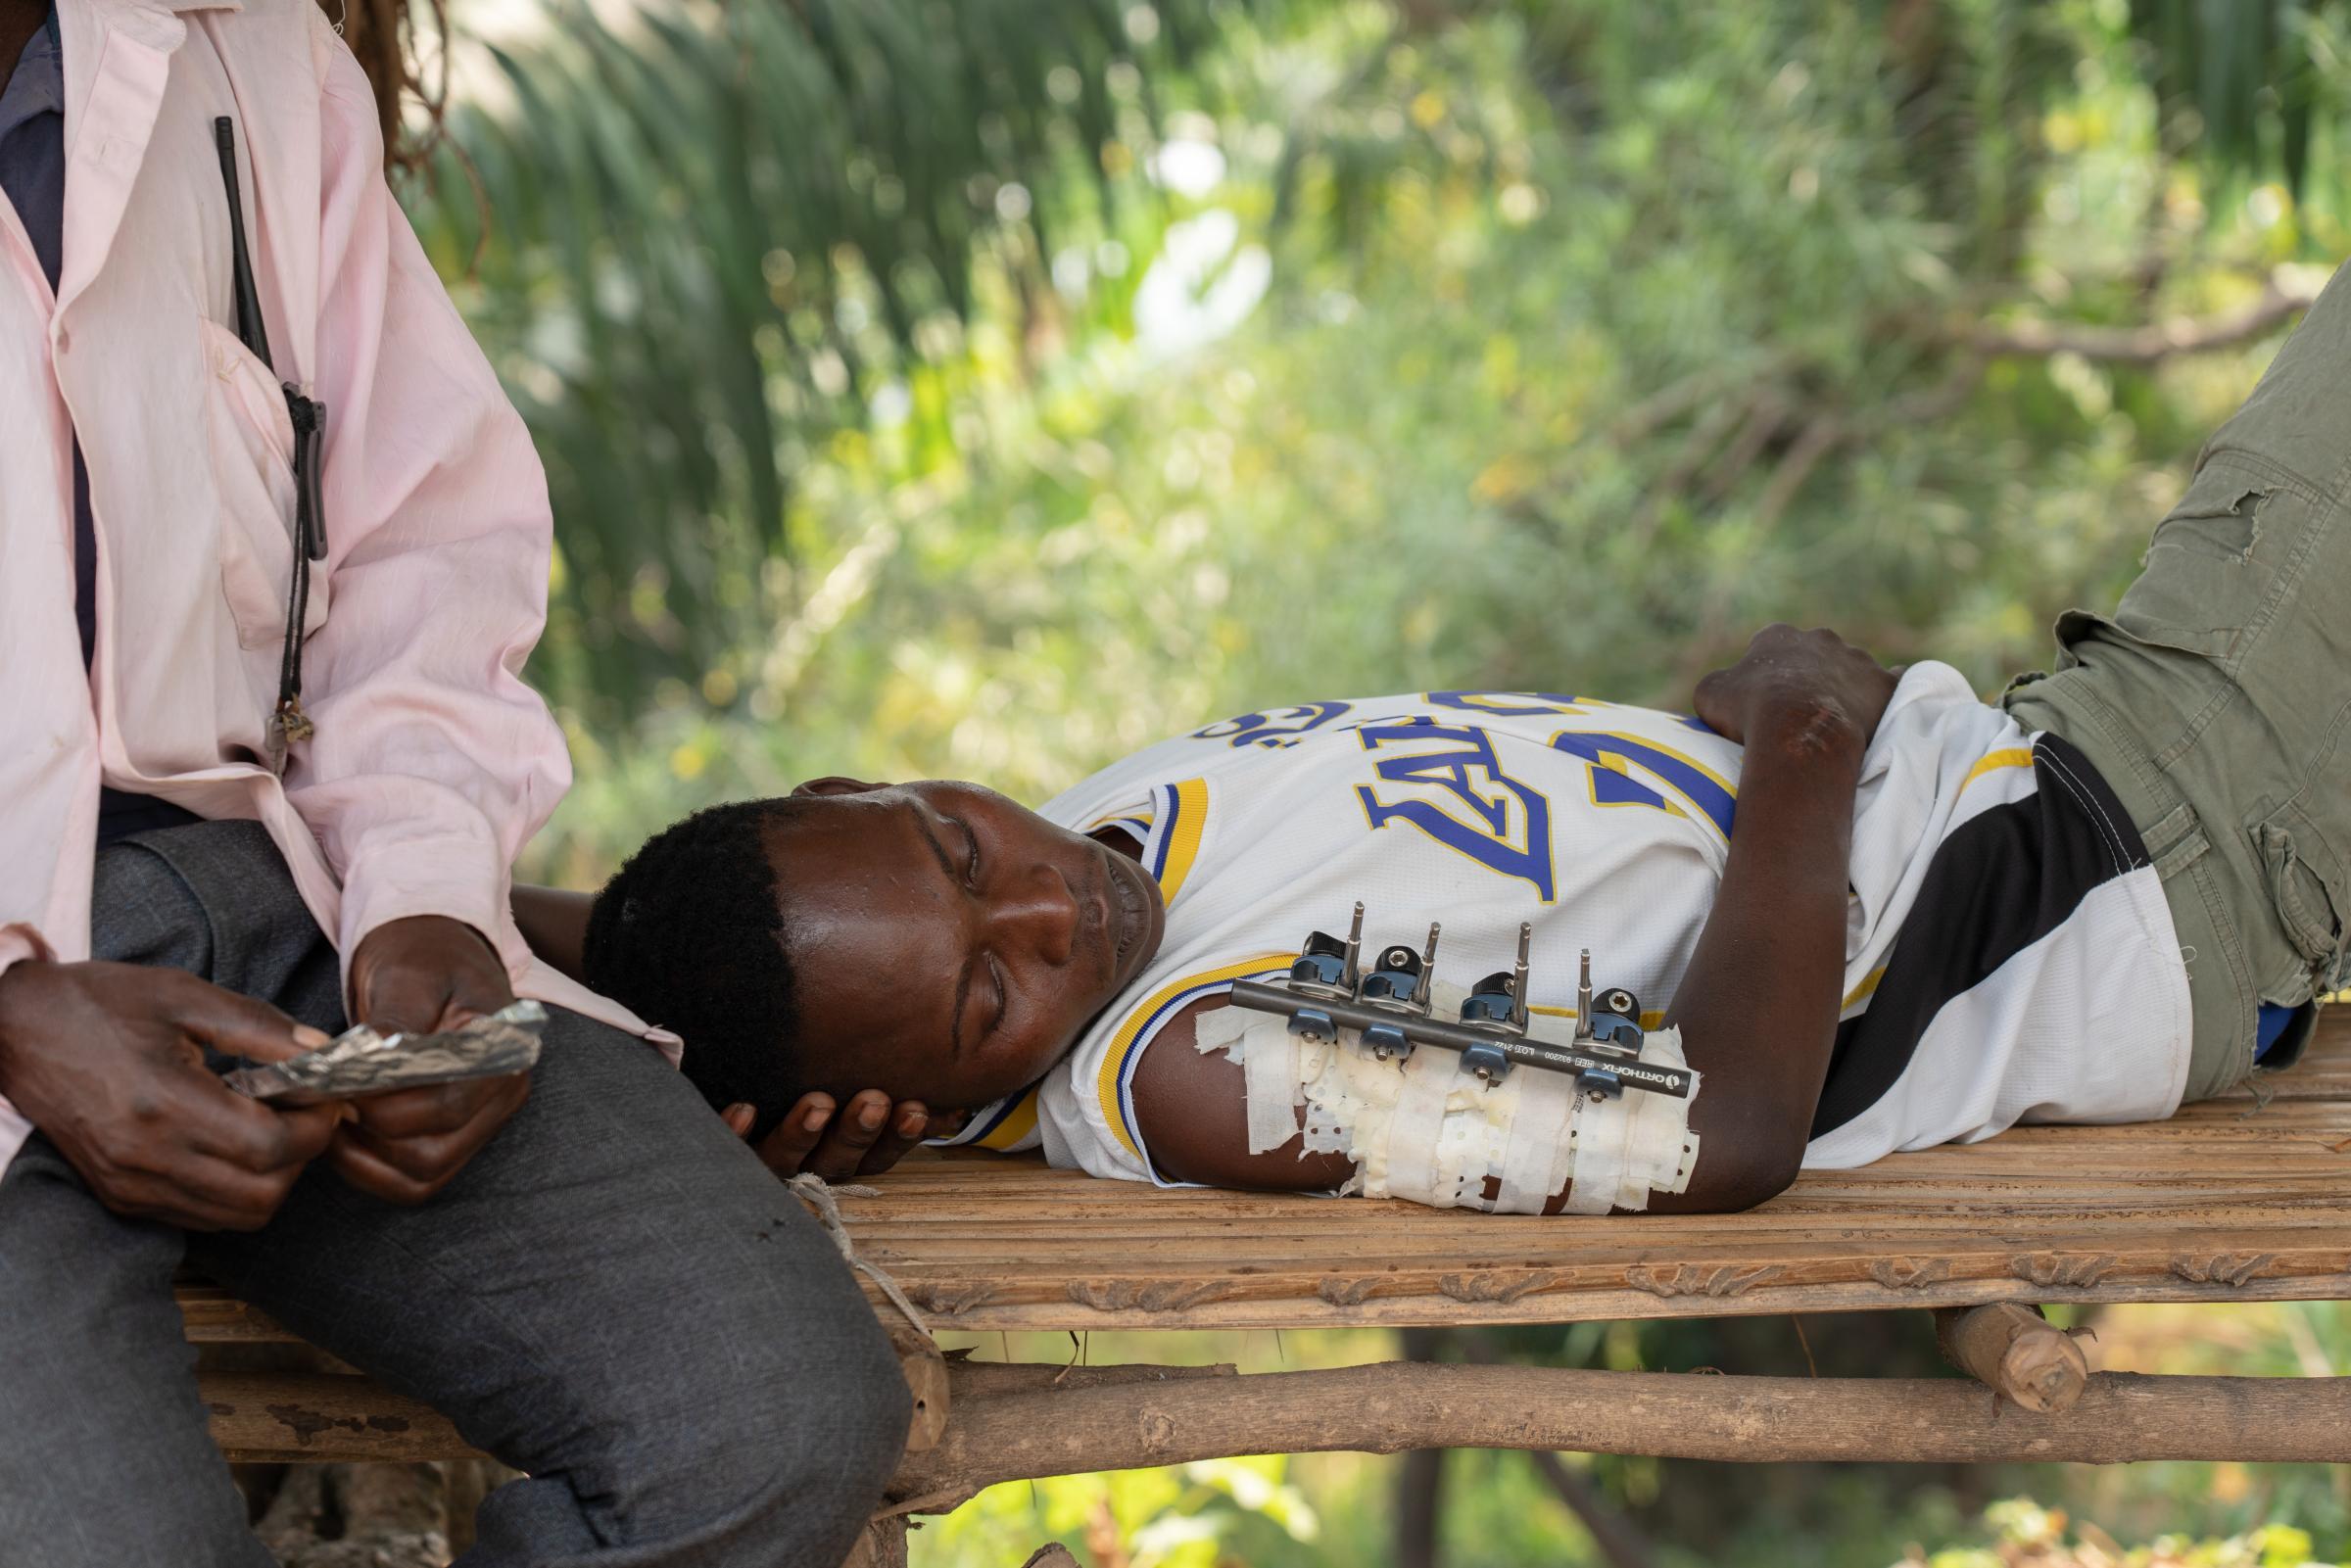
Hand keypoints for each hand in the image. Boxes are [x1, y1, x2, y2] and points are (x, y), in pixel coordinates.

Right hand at [0, 962, 345, 1230]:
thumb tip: (324, 1052)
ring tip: (270, 1128)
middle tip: (305, 1113)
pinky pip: (201, 1215)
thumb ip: (260, 1027)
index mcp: (165, 1104)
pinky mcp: (119, 1195)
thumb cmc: (99, 1003)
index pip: (273, 1147)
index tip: (327, 1096)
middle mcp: (146, 1157)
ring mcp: (130, 1184)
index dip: (317, 1125)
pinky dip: (234, 1192)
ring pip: (237, 1216)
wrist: (14, 1030)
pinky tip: (232, 1145)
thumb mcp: (184, 995)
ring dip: (272, 1179)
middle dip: (302, 1156)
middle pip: (264, 1194)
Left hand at [335, 915, 525, 1203]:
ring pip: (421, 1175)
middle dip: (368, 1132)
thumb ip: (393, 1020)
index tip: (333, 1086)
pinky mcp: (457, 1138)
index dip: (382, 1104)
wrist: (432, 952)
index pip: (444, 1105)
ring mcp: (482, 1121)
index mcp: (502, 1051)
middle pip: (431, 1150)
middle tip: (323, 1102)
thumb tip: (366, 1063)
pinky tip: (344, 1135)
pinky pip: (415, 1181)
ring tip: (329, 1117)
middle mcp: (502, 1094)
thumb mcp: (406, 975)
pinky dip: (372, 1170)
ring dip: (365, 1158)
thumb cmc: (422, 956)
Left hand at [722, 1091, 965, 1181]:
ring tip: (818, 1102)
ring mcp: (761, 1161)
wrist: (722, 1105)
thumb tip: (954, 1099)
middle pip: (834, 1160)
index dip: (898, 1137)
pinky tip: (742, 1110)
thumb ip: (898, 1090)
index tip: (916, 1109)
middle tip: (872, 1099)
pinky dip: (734, 1133)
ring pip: (785, 1161)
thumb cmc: (801, 1080)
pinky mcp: (718, 1153)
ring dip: (804, 1132)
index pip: (876, 1156)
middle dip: (857, 1130)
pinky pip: (724, 1150)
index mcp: (839, 1154)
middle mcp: (803, 1164)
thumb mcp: (853, 1083)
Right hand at [1693, 624, 1900, 750]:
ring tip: (1834, 721)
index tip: (1762, 702)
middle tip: (1799, 713)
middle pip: (1814, 655)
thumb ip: (1719, 684)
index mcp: (1778, 636)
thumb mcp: (1709, 695)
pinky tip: (1882, 703)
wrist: (1800, 731)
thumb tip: (1723, 689)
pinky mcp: (1885, 684)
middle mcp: (1821, 638)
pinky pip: (1894, 680)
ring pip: (1852, 669)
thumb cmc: (1749, 712)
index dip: (1764, 675)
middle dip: (1807, 677)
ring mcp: (1857, 659)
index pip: (1769, 647)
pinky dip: (1887, 690)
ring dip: (1844, 687)